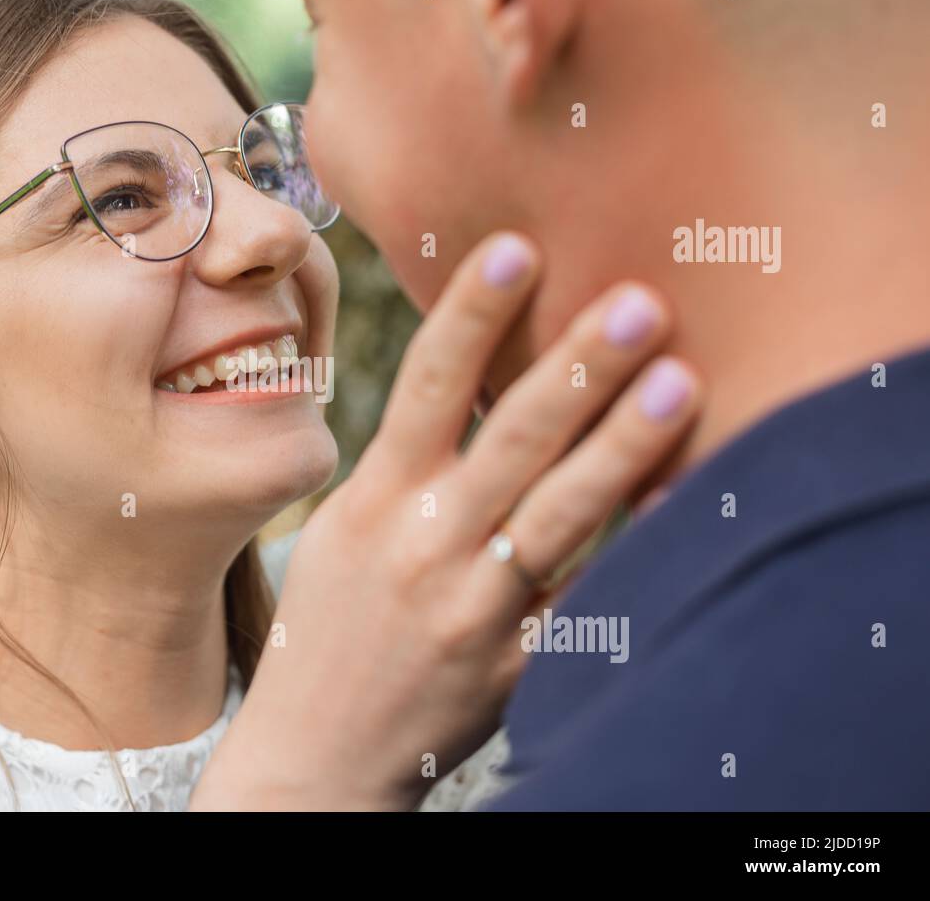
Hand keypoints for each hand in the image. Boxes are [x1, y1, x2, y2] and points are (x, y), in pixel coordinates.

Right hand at [191, 232, 700, 809]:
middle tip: (641, 299)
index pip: (425, 387)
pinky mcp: (515, 667)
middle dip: (578, 364)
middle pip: (510, 438)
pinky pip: (586, 600)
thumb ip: (410, 461)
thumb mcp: (346, 529)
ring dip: (623, 444)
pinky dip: (636, 554)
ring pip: (560, 513)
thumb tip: (487, 379)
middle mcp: (425, 545)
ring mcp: (472, 608)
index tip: (517, 248)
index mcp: (375, 500)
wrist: (316, 753)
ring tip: (680, 381)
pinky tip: (687, 507)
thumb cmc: (331, 624)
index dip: (472, 314)